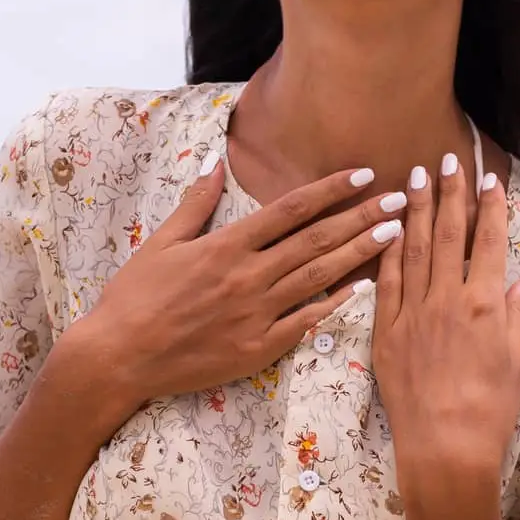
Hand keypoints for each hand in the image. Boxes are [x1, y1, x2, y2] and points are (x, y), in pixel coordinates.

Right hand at [75, 160, 405, 404]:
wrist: (119, 357)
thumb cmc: (133, 298)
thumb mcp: (161, 243)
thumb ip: (196, 203)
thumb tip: (216, 162)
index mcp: (225, 245)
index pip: (290, 209)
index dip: (330, 190)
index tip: (362, 173)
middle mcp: (247, 276)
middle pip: (316, 240)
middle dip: (361, 217)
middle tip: (400, 199)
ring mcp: (255, 314)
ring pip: (318, 278)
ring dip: (360, 254)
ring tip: (396, 234)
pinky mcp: (257, 349)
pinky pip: (305, 323)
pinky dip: (335, 305)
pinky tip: (364, 289)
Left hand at [371, 153, 519, 490]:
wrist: (444, 447)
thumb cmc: (490, 411)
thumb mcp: (516, 362)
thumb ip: (515, 318)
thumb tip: (518, 283)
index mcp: (485, 305)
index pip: (489, 242)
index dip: (490, 207)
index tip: (489, 178)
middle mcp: (448, 300)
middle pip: (448, 235)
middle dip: (450, 193)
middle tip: (447, 158)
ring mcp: (413, 313)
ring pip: (413, 250)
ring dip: (415, 210)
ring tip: (415, 177)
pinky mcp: (386, 332)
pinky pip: (386, 283)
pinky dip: (388, 253)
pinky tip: (387, 229)